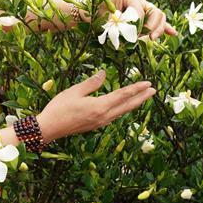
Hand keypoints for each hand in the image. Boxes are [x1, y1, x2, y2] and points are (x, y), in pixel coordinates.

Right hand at [36, 70, 155, 141]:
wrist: (48, 128)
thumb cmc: (59, 108)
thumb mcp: (74, 91)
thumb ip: (92, 83)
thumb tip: (104, 74)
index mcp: (99, 107)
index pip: (123, 95)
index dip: (136, 88)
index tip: (148, 83)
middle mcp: (103, 117)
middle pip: (127, 106)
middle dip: (141, 98)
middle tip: (153, 90)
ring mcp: (100, 123)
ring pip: (122, 112)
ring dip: (134, 104)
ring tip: (143, 97)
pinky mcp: (95, 125)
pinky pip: (114, 116)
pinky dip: (123, 110)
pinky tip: (124, 107)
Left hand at [99, 0, 177, 40]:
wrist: (93, 14)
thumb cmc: (97, 15)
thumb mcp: (104, 18)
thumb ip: (118, 23)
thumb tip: (131, 32)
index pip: (139, 10)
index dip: (137, 24)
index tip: (130, 34)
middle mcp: (138, 0)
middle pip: (155, 12)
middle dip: (151, 26)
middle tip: (142, 38)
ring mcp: (143, 8)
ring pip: (159, 17)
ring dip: (158, 29)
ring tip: (151, 38)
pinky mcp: (144, 16)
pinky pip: (157, 21)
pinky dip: (165, 27)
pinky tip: (173, 33)